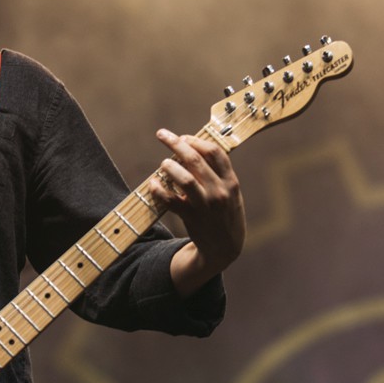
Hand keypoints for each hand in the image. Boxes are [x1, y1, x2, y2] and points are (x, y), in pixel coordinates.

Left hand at [151, 129, 245, 294]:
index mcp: (231, 182)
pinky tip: (152, 184)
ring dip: (169, 167)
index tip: (183, 137)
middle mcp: (219, 192)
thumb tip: (191, 151)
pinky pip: (171, 201)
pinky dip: (158, 190)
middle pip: (196, 160)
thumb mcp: (231, 193)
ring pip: (184, 179)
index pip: (215, 152)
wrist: (225, 247)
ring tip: (163, 163)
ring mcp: (205, 206)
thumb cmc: (225, 214)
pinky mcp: (191, 218)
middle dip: (176, 144)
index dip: (196, 141)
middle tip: (162, 135)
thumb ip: (217, 174)